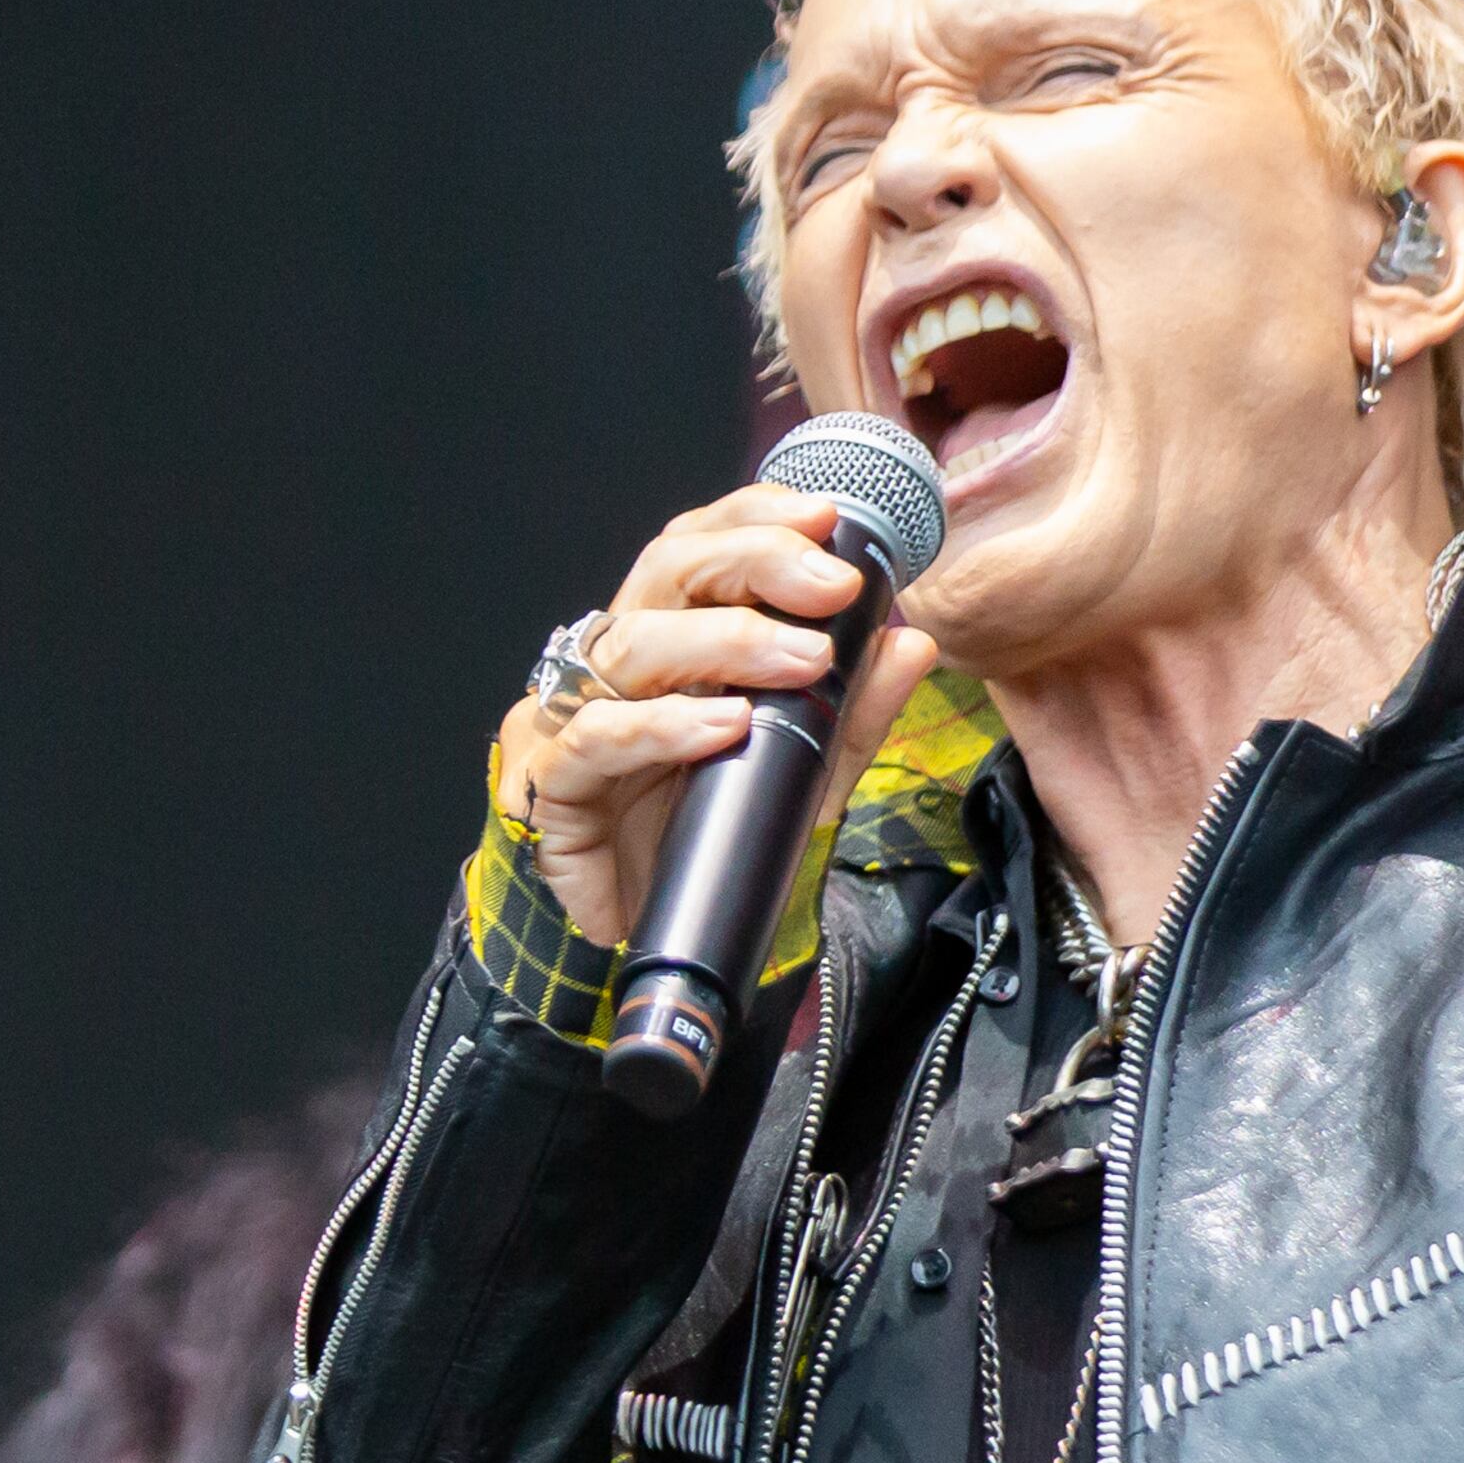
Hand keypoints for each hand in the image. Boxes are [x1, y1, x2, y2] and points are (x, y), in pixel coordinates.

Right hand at [495, 485, 938, 948]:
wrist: (653, 945)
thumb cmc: (712, 844)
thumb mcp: (805, 779)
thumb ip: (852, 715)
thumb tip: (910, 643)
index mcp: (675, 641)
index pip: (703, 548)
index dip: (756, 517)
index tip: (827, 517)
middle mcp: (623, 665)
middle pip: (667, 569)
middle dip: (754, 561)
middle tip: (832, 585)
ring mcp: (579, 717)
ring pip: (634, 641)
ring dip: (726, 640)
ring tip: (805, 660)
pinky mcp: (553, 783)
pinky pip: (598, 736)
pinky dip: (664, 725)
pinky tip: (724, 726)